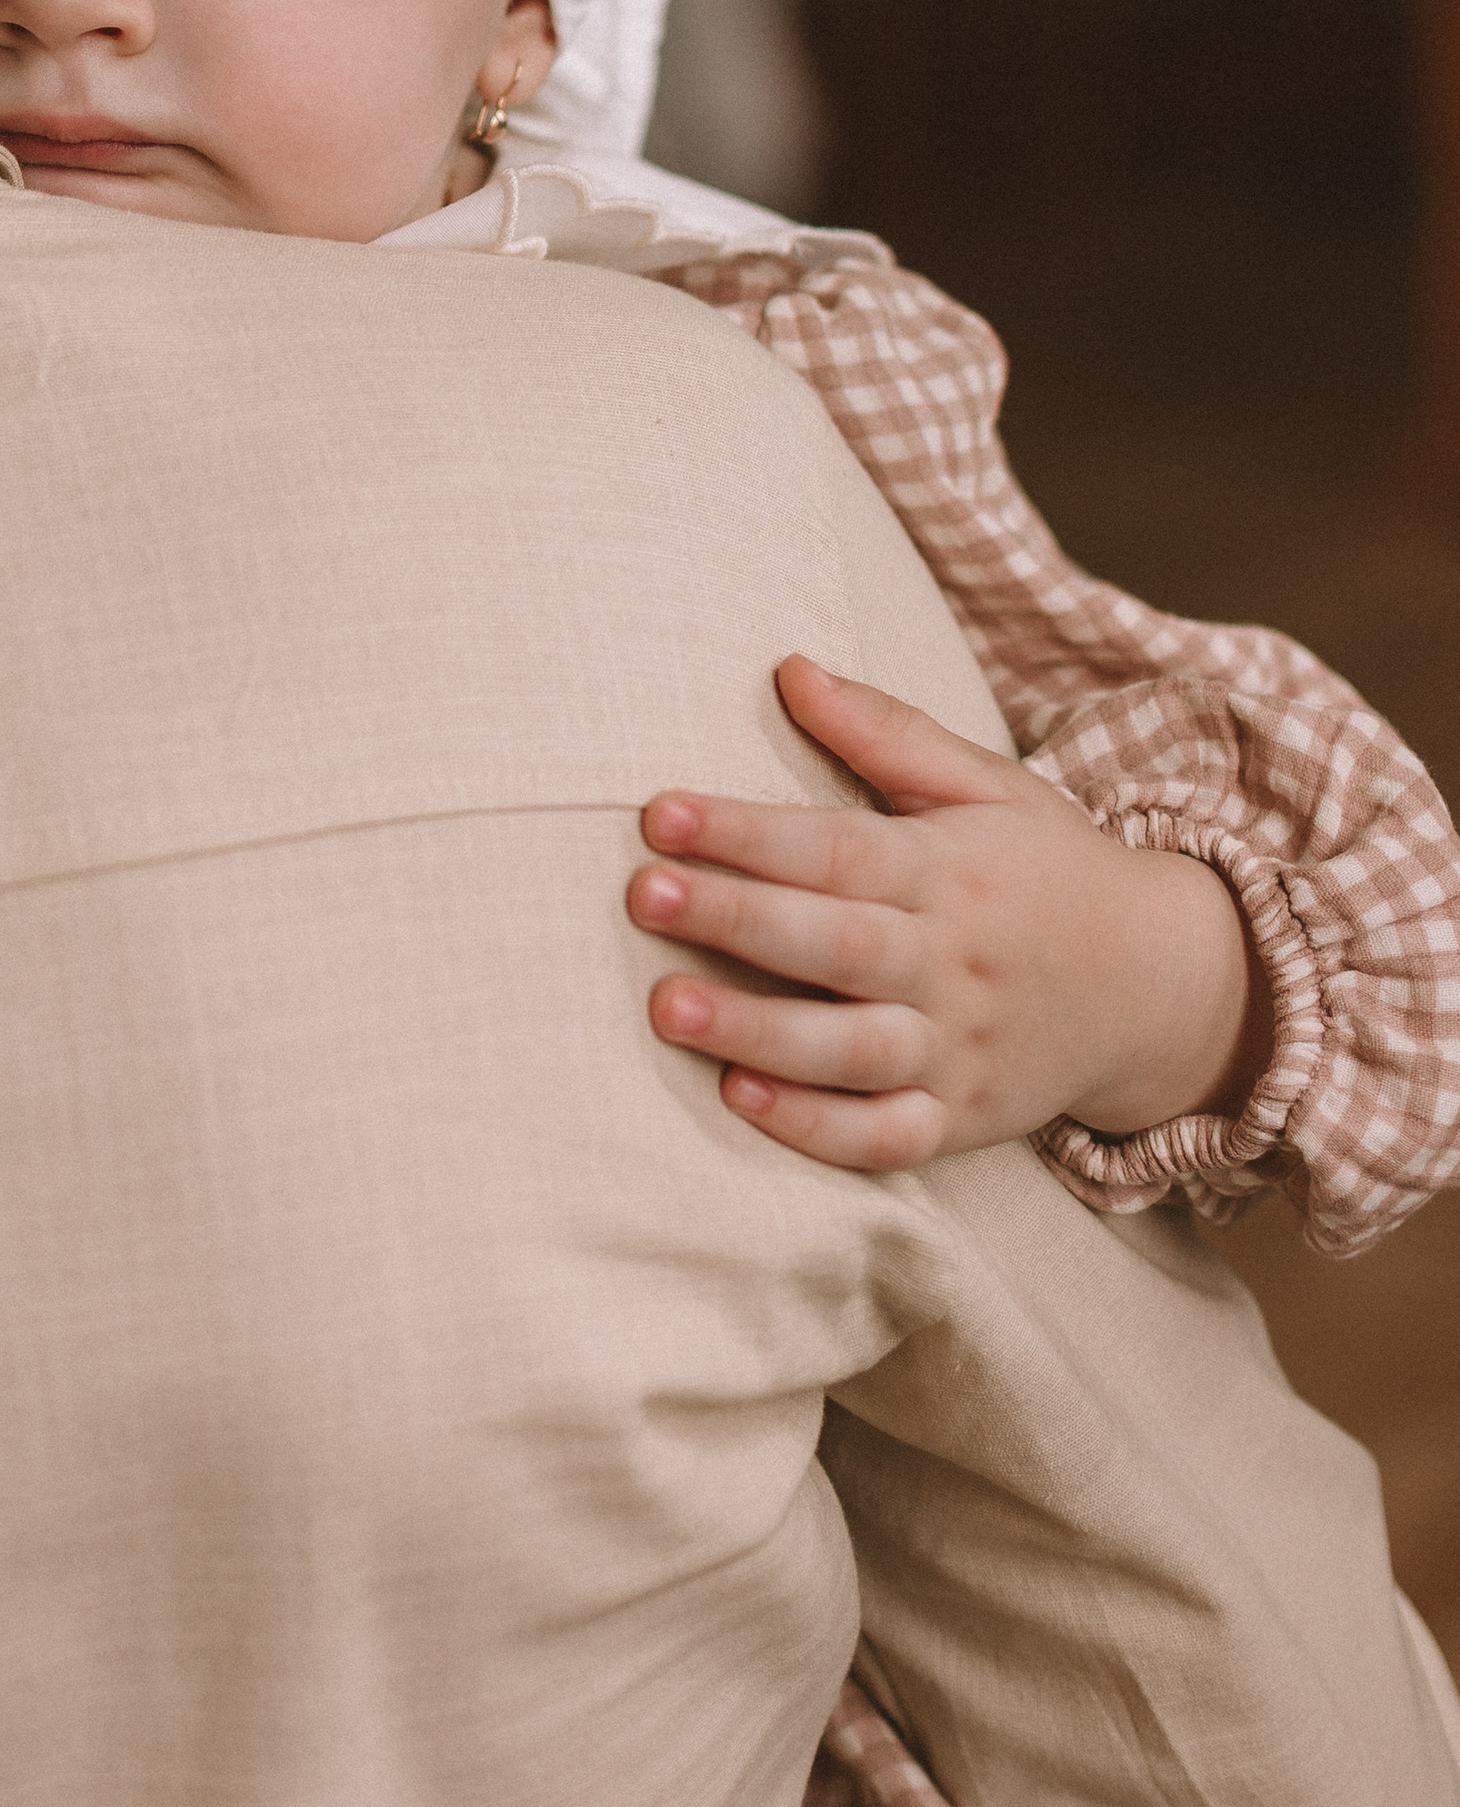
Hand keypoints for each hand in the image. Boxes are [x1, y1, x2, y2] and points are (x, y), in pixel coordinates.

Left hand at [627, 655, 1265, 1168]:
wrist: (1163, 984)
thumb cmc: (1047, 869)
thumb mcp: (986, 783)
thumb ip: (886, 731)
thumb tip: (790, 668)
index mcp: (951, 870)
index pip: (838, 850)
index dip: (746, 833)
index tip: (659, 814)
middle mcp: (954, 963)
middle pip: (835, 943)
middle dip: (737, 920)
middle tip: (644, 896)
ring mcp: (960, 1050)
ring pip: (852, 1050)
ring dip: (758, 1032)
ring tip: (666, 1007)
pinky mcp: (962, 1121)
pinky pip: (886, 1138)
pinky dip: (816, 1129)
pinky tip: (742, 1098)